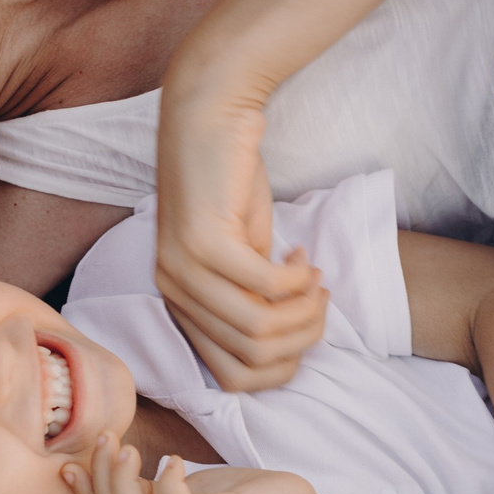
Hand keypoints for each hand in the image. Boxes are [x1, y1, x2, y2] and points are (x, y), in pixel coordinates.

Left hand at [153, 77, 326, 390]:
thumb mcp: (243, 253)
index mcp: (179, 303)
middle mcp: (174, 293)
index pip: (234, 378)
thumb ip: (254, 297)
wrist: (209, 115)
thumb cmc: (229, 181)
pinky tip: (302, 256)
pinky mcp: (204, 243)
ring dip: (304, 310)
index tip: (304, 320)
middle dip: (303, 335)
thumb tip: (287, 338)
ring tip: (316, 280)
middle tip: (320, 298)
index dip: (284, 363)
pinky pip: (266, 287)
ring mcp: (185, 271)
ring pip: (260, 330)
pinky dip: (297, 279)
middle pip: (254, 358)